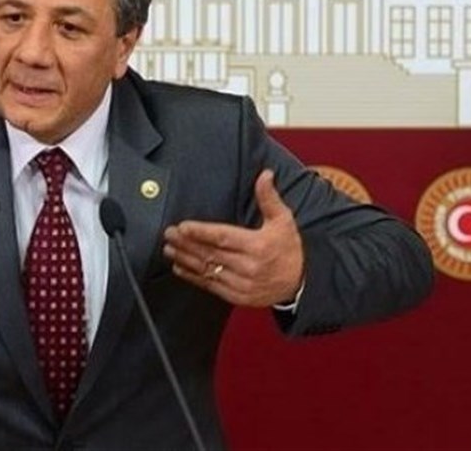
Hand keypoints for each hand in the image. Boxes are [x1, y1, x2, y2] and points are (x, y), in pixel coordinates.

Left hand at [163, 169, 304, 306]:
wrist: (302, 283)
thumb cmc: (289, 248)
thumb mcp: (283, 220)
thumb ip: (269, 197)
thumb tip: (265, 174)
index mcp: (258, 246)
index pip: (223, 237)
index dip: (201, 232)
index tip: (183, 227)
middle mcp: (249, 266)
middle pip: (210, 253)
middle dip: (186, 244)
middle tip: (168, 234)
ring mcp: (243, 284)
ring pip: (207, 271)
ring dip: (185, 260)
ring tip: (169, 249)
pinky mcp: (238, 297)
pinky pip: (211, 287)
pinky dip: (193, 277)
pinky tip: (179, 267)